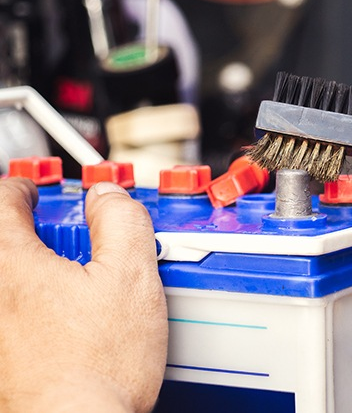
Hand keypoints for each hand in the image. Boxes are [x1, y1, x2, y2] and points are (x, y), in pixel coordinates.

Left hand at [0, 178, 166, 411]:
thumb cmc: (97, 366)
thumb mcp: (132, 277)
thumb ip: (122, 222)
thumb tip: (110, 198)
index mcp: (10, 262)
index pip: (3, 200)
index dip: (25, 189)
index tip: (37, 193)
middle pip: (5, 243)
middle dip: (36, 236)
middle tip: (72, 246)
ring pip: (12, 282)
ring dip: (39, 274)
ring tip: (80, 290)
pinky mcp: (1, 358)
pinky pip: (14, 314)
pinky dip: (35, 308)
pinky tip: (71, 327)